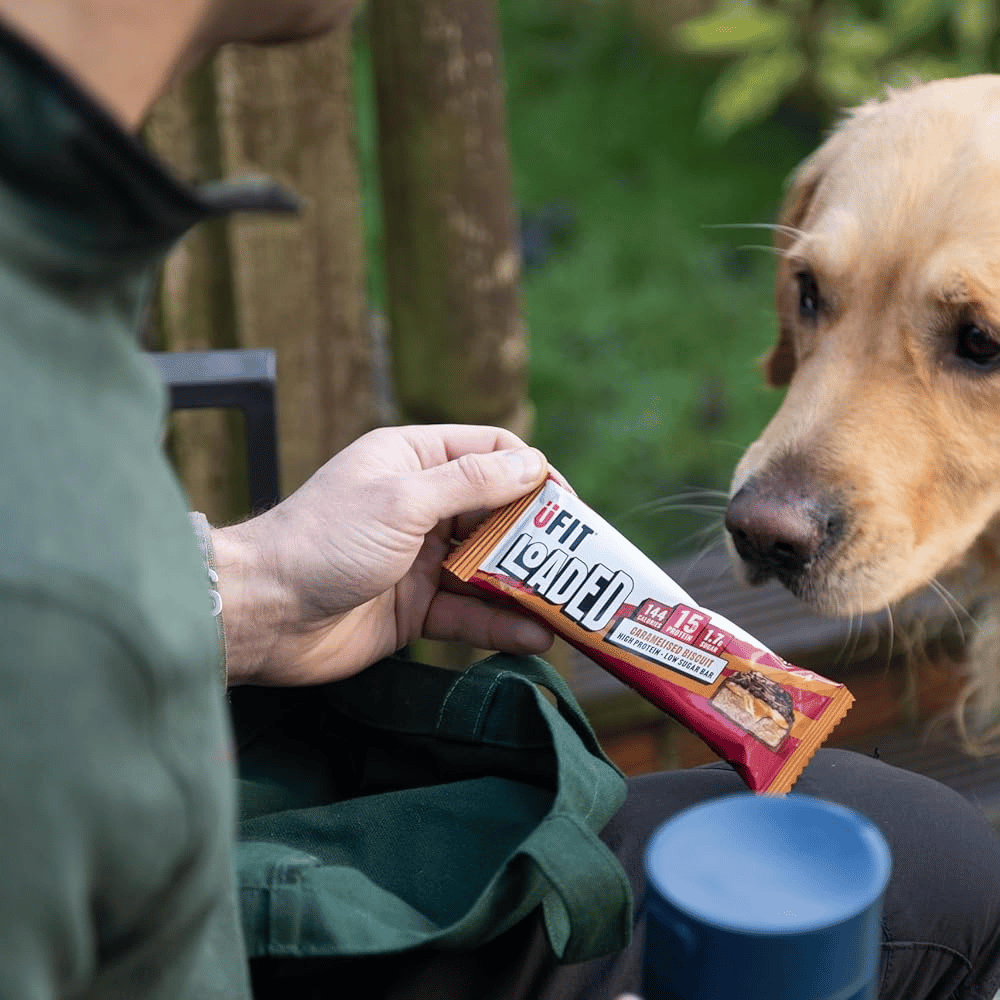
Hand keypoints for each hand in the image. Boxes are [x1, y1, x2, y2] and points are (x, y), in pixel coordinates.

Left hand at [212, 424, 555, 685]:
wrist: (263, 614)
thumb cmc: (324, 541)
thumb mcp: (403, 501)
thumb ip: (471, 483)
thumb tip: (533, 464)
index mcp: (414, 460)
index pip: (491, 453)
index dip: (533, 475)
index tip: (568, 509)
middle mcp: (421, 504)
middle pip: (497, 513)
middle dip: (537, 539)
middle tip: (577, 565)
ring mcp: (420, 558)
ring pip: (488, 568)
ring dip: (524, 587)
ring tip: (565, 608)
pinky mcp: (415, 607)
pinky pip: (468, 613)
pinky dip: (499, 624)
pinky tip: (532, 637)